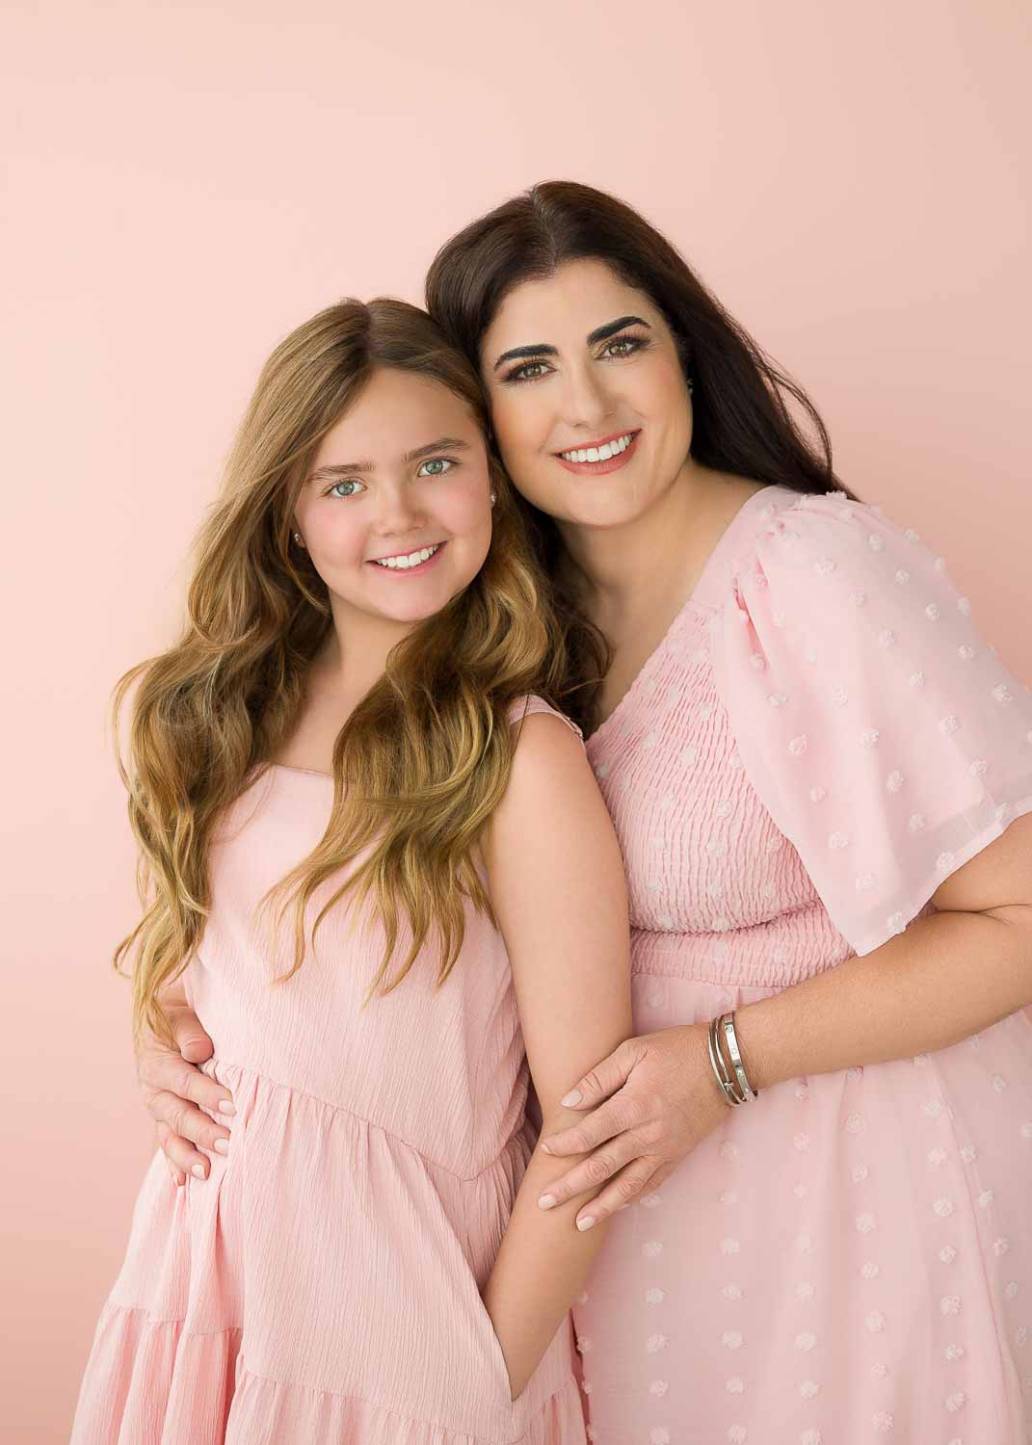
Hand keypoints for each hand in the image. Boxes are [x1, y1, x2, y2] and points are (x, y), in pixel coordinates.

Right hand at [136, 980, 234, 1185]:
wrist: (161, 1014)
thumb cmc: (179, 1010)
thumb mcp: (180, 1011)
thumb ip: (189, 1030)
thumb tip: (199, 1051)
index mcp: (156, 1061)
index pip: (183, 1081)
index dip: (206, 1093)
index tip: (232, 1103)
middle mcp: (153, 1089)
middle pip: (178, 1115)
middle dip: (203, 1132)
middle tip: (230, 1144)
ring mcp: (158, 1108)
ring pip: (170, 1136)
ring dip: (188, 1156)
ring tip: (207, 1173)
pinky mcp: (164, 1119)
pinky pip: (168, 1144)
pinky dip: (176, 1164)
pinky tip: (185, 1184)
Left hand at [536, 1024, 728, 1229]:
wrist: (725, 1064)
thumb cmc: (675, 1050)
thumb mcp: (633, 1051)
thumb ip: (599, 1078)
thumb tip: (569, 1103)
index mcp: (633, 1106)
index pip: (590, 1133)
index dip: (565, 1145)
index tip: (545, 1152)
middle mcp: (648, 1134)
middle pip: (602, 1167)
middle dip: (571, 1187)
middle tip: (545, 1203)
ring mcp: (665, 1149)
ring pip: (627, 1186)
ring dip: (601, 1206)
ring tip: (578, 1224)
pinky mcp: (678, 1155)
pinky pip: (652, 1183)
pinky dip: (632, 1197)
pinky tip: (616, 1206)